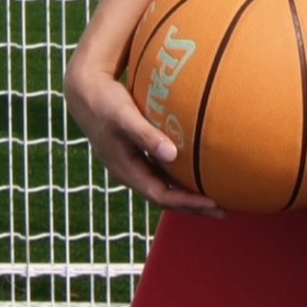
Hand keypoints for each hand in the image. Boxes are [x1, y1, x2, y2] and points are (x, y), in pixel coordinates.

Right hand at [64, 53, 223, 216]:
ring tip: (214, 198)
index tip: (212, 204)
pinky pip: (161, 173)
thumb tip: (172, 155)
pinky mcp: (136, 154)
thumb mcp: (125, 118)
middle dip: (192, 207)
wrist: (85, 94)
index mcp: (126, 171)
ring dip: (187, 195)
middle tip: (221, 212)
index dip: (187, 203)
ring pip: (163, 187)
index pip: (161, 196)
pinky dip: (179, 177)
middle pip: (164, 198)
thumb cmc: (106, 103)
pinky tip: (195, 172)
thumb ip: (146, 136)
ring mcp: (133, 165)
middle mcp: (130, 173)